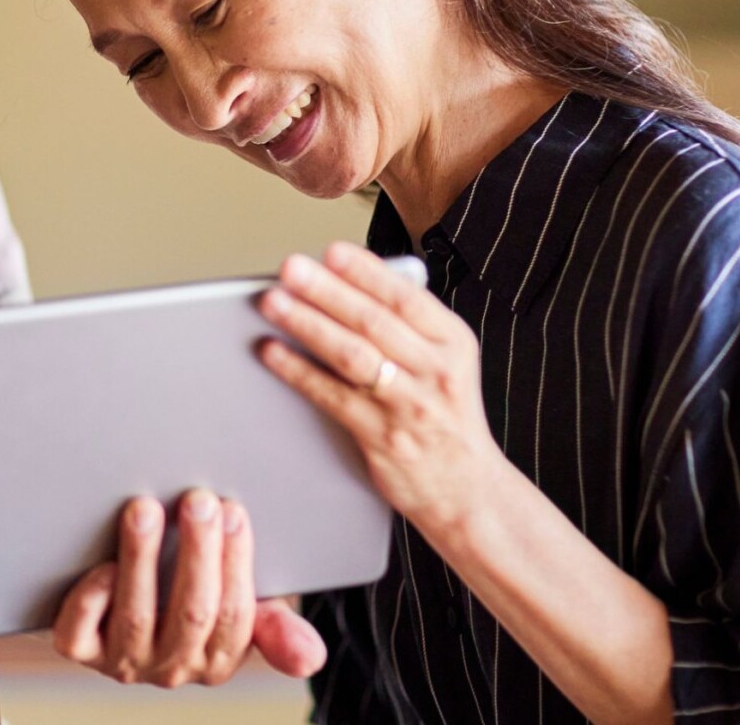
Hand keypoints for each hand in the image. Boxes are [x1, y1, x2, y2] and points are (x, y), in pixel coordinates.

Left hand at [51, 489, 327, 686]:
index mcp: (217, 658)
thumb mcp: (242, 610)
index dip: (235, 562)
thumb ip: (275, 628)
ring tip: (144, 510)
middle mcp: (171, 666)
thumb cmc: (189, 596)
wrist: (117, 612)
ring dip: (142, 558)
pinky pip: (80, 632)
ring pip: (137, 615)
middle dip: (198, 552)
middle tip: (197, 500)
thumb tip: (311, 657)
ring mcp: (123, 659)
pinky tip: (102, 561)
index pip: (234, 616)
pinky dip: (91, 596)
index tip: (232, 511)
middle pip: (192, 612)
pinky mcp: (79, 648)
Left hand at [257, 241, 506, 534]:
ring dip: (308, 325)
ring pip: (352, 356)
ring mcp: (410, 407)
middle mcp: (435, 372)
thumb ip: (409, 325)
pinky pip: (333, 397)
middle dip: (327, 291)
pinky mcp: (383, 438)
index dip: (367, 272)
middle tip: (290, 268)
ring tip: (273, 303)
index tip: (332, 251)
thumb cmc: (443, 414)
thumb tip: (349, 279)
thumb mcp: (446, 362)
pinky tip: (272, 353)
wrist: (466, 489)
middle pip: (373, 322)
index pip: (407, 298)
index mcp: (453, 342)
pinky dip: (299, 372)